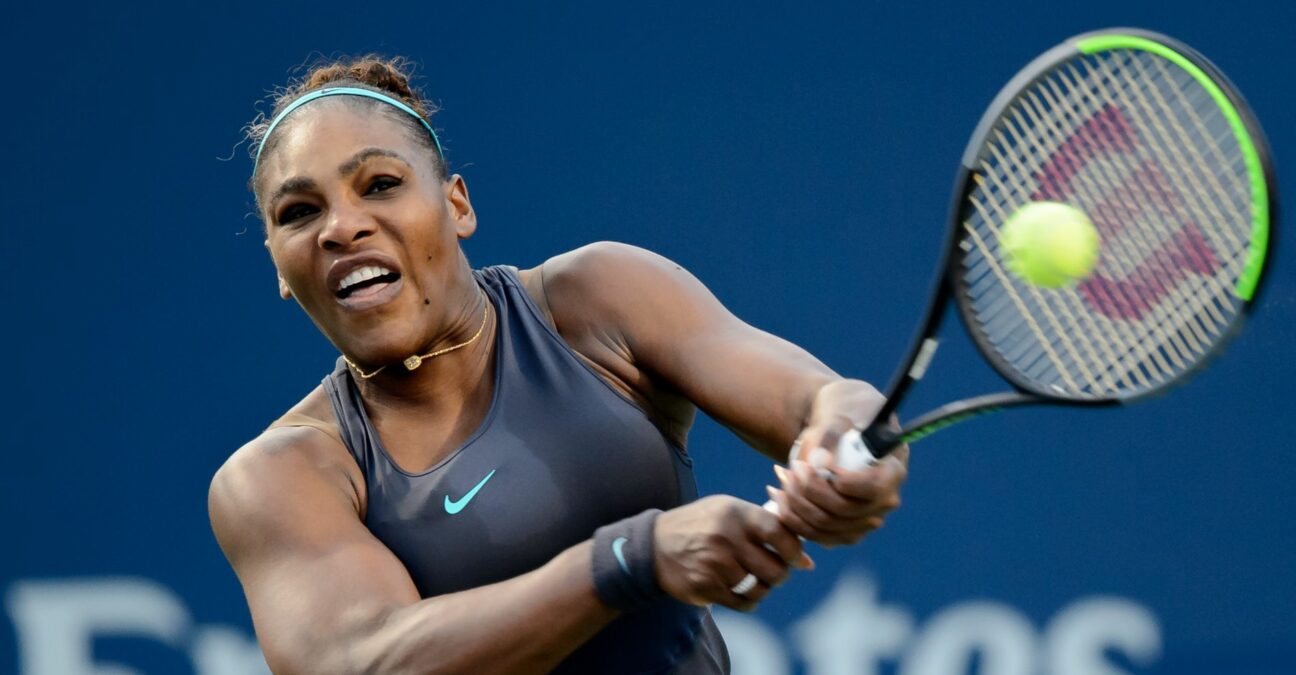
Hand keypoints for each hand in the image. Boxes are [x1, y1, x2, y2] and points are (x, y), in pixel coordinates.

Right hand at [653, 496, 812, 611]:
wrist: (654, 546)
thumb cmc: (701, 525)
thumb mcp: (727, 511)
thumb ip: (766, 527)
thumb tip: (808, 560)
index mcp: (735, 513)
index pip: (779, 532)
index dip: (795, 549)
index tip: (797, 558)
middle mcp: (726, 537)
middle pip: (774, 568)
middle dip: (780, 574)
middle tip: (773, 571)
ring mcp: (715, 563)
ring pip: (760, 588)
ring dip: (762, 588)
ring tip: (754, 580)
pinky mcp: (706, 586)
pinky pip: (743, 602)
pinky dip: (748, 600)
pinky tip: (740, 591)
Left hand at [766, 380, 908, 546]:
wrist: (840, 428)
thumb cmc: (844, 414)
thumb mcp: (839, 415)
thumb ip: (830, 435)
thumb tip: (819, 462)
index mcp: (893, 471)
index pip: (874, 488)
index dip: (844, 482)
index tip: (817, 464)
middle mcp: (884, 502)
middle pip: (844, 511)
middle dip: (810, 491)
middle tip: (790, 469)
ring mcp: (864, 520)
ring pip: (826, 527)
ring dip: (796, 505)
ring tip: (781, 479)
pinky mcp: (843, 531)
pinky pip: (816, 535)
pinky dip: (792, 518)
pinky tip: (777, 494)